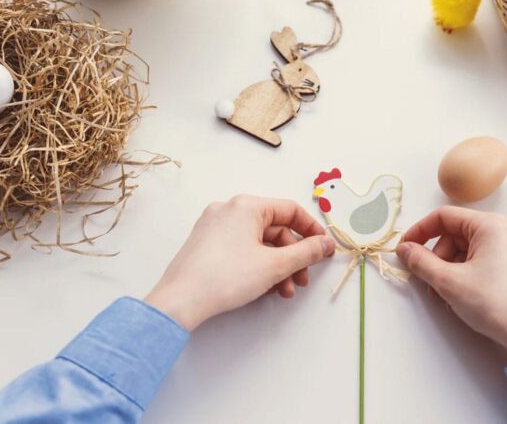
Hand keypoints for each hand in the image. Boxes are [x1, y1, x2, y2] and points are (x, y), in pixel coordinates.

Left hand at [145, 195, 335, 330]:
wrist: (180, 301)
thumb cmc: (225, 278)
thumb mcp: (275, 265)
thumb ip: (306, 253)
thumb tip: (325, 244)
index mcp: (246, 206)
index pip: (290, 210)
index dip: (312, 230)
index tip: (323, 249)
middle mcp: (229, 210)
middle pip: (275, 229)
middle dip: (293, 258)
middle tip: (302, 280)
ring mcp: (214, 227)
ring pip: (258, 243)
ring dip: (277, 267)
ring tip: (284, 291)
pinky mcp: (206, 244)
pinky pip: (242, 249)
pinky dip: (258, 266)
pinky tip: (265, 288)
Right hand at [397, 207, 506, 357]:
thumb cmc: (494, 304)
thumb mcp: (448, 281)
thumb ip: (420, 261)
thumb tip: (405, 249)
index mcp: (491, 225)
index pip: (445, 217)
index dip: (420, 232)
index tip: (405, 249)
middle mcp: (506, 230)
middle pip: (456, 235)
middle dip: (437, 258)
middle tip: (429, 282)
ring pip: (468, 250)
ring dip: (449, 270)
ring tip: (446, 296)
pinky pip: (482, 261)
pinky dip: (466, 275)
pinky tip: (461, 297)